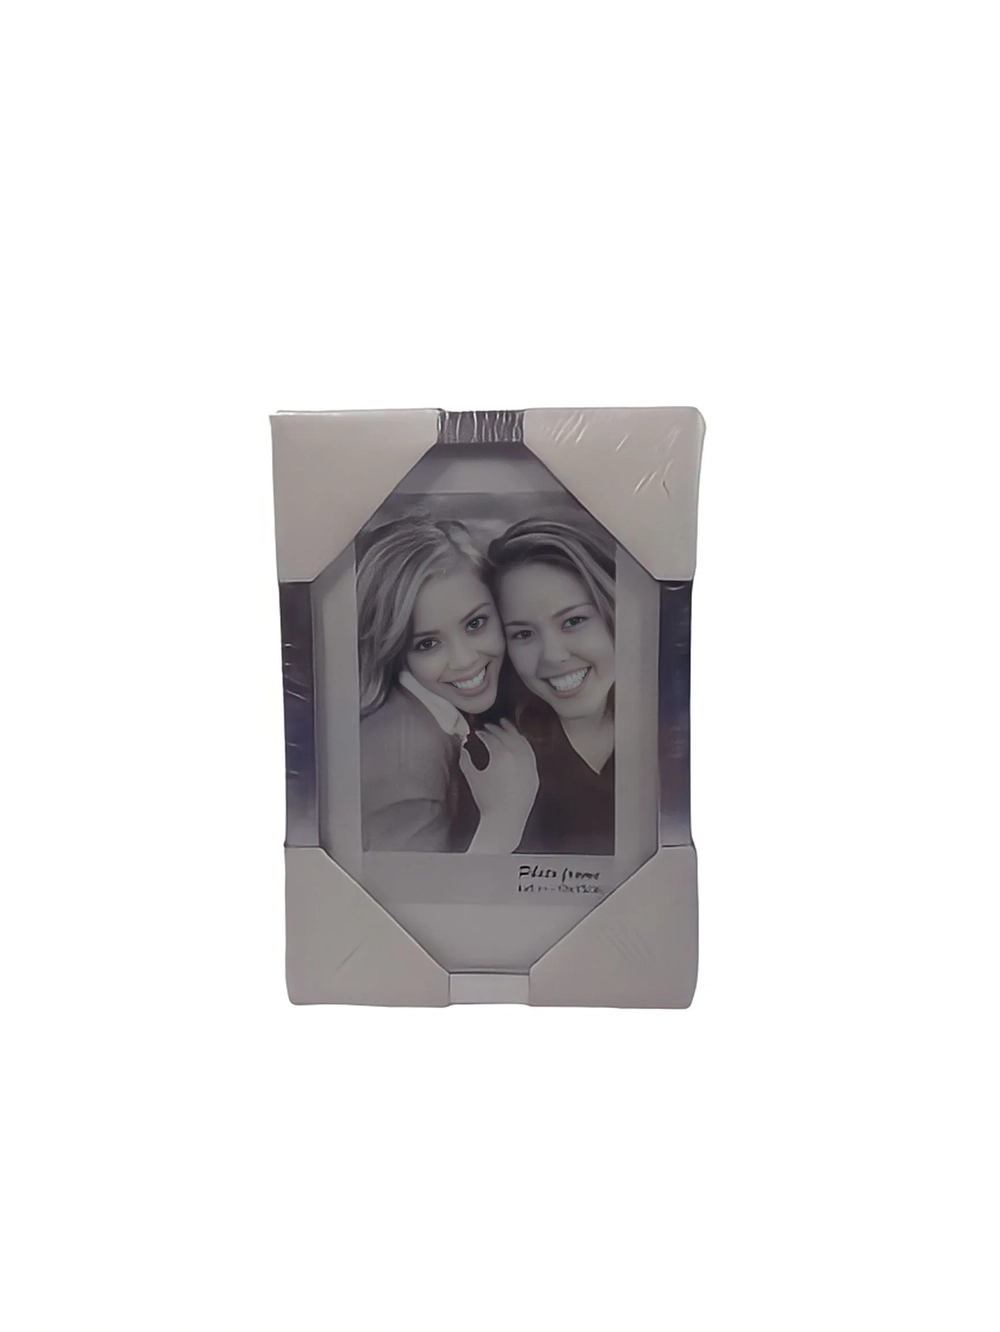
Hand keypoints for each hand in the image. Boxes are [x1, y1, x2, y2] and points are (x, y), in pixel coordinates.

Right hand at [460, 720, 538, 853]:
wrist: (505, 820)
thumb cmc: (486, 800)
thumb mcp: (472, 777)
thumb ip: (465, 759)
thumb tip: (463, 747)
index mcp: (501, 755)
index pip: (491, 737)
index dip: (482, 733)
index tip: (477, 732)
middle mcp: (518, 756)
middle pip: (506, 735)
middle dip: (496, 729)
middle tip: (488, 726)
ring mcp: (529, 765)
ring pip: (521, 741)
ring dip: (512, 731)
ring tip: (505, 725)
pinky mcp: (534, 773)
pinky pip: (530, 752)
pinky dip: (523, 743)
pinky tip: (518, 741)